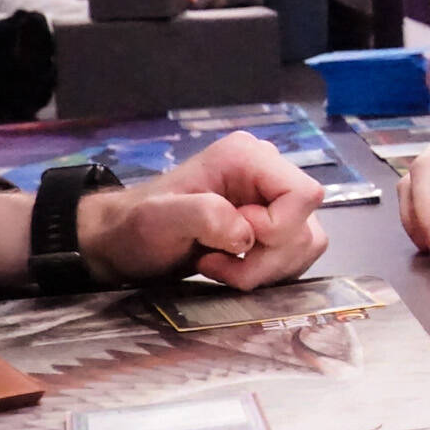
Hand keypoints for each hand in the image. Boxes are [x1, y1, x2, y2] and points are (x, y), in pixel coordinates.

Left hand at [76, 132, 327, 289]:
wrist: (123, 243)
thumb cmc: (135, 226)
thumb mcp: (159, 218)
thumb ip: (204, 215)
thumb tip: (247, 235)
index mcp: (248, 157)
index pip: (304, 193)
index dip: (278, 227)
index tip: (235, 241)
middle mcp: (267, 174)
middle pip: (306, 224)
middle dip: (267, 257)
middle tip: (219, 262)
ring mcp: (271, 200)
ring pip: (305, 243)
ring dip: (265, 269)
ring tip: (220, 265)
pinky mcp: (271, 227)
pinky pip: (294, 255)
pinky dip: (266, 272)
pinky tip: (229, 267)